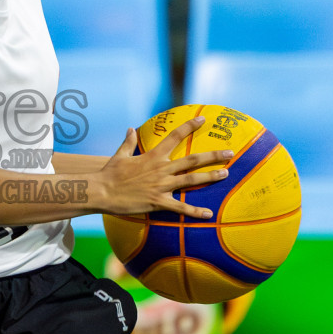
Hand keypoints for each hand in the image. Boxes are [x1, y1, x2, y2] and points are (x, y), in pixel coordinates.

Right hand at [93, 116, 233, 219]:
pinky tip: (208, 214)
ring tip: (226, 174)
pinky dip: (195, 211)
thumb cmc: (110, 174)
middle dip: (213, 156)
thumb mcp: (120, 155)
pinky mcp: (158, 202)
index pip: (175, 136)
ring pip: (192, 180)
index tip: (203, 119)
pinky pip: (181, 208)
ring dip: (210, 177)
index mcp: (153, 155)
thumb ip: (128, 142)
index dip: (190, 126)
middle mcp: (161, 168)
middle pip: (192, 160)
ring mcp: (161, 185)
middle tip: (230, 153)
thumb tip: (130, 129)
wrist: (102, 191)